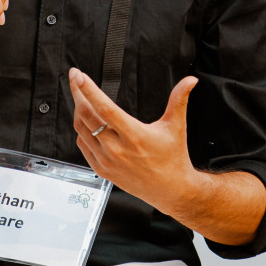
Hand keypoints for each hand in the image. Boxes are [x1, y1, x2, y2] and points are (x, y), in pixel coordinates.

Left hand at [69, 68, 199, 214]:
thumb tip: (190, 80)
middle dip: (78, 93)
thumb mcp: (177, 126)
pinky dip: (81, 130)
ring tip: (81, 97)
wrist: (171, 190)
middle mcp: (117, 149)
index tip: (79, 76)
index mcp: (135, 135)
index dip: (89, 90)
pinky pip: (82, 145)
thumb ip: (179, 100)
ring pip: (81, 129)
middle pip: (87, 116)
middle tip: (76, 79)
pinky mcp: (102, 169)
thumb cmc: (174, 158)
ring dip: (78, 110)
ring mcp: (107, 160)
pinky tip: (87, 121)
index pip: (105, 108)